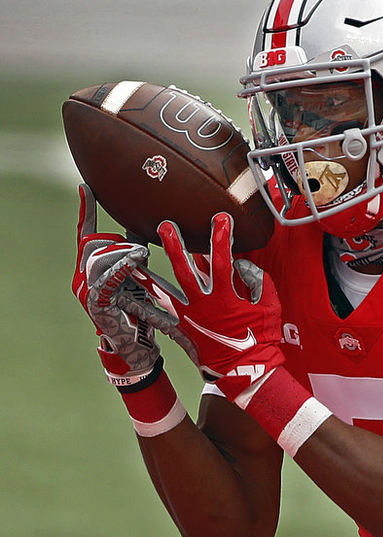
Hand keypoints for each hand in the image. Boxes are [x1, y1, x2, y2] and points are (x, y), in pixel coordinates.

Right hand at [73, 184, 160, 386]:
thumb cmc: (138, 313)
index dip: (86, 212)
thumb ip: (135, 257)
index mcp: (94, 269)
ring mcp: (87, 293)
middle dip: (119, 244)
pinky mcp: (96, 307)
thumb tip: (142, 229)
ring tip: (142, 257)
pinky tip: (133, 265)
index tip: (87, 187)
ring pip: (99, 263)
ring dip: (122, 257)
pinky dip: (119, 272)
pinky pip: (105, 285)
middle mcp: (85, 278)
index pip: (87, 236)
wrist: (136, 350)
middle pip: (94, 247)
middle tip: (143, 250)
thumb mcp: (139, 279)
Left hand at [122, 213, 283, 399]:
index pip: (223, 260)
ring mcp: (189, 318)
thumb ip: (257, 281)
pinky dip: (142, 307)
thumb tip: (241, 265)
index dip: (222, 237)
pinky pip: (157, 317)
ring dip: (148, 275)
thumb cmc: (261, 339)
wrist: (246, 372)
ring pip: (163, 293)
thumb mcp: (269, 306)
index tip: (220, 217)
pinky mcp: (181, 330)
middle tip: (165, 226)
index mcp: (226, 297)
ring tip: (132, 260)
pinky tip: (126, 297)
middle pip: (185, 271)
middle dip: (175, 247)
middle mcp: (203, 305)